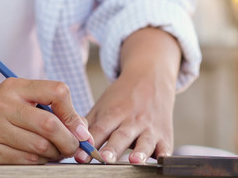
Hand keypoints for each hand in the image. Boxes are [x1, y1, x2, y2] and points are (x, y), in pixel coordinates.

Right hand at [0, 78, 90, 163]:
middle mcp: (2, 106)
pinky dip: (40, 162)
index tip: (80, 129)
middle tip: (74, 147)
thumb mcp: (23, 98)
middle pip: (50, 125)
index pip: (57, 92)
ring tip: (56, 151)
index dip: (74, 114)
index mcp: (16, 87)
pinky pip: (26, 161)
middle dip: (69, 141)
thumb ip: (53, 108)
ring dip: (55, 153)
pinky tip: (39, 157)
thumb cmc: (1, 112)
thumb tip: (83, 131)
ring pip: (40, 147)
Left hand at [76, 27, 180, 163]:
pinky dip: (165, 153)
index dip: (90, 142)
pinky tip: (162, 159)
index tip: (80, 157)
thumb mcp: (104, 105)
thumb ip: (89, 125)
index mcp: (114, 112)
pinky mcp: (164, 134)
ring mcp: (150, 127)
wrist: (151, 76)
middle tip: (105, 158)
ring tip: (134, 160)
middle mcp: (133, 120)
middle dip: (113, 148)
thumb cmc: (123, 96)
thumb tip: (71, 144)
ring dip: (140, 151)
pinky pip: (166, 146)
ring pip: (145, 141)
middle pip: (121, 136)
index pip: (100, 129)